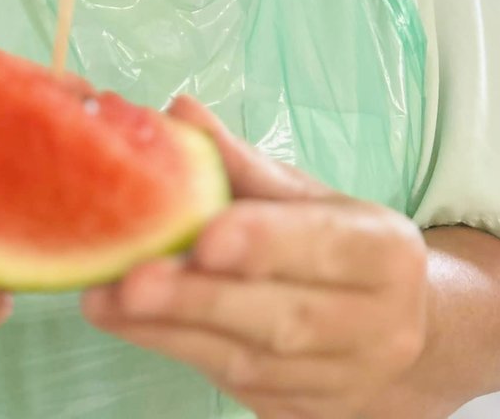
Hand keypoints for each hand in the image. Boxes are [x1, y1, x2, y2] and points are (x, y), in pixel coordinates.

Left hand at [82, 98, 427, 418]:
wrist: (393, 331)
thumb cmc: (337, 244)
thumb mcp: (306, 195)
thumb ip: (241, 161)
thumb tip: (178, 110)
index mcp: (386, 251)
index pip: (326, 246)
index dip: (266, 243)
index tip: (205, 236)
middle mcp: (377, 323)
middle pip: (284, 316)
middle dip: (201, 299)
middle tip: (132, 280)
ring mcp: (343, 380)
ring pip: (253, 362)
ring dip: (171, 330)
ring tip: (106, 300)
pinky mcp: (305, 417)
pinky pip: (237, 387)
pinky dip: (178, 351)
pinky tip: (130, 323)